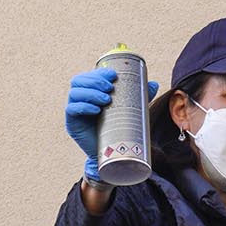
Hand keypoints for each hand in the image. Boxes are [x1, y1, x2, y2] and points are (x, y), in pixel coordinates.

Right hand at [64, 67, 159, 181]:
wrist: (113, 153)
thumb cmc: (120, 128)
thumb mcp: (130, 110)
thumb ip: (140, 97)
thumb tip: (154, 84)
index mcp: (92, 92)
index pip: (89, 75)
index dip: (99, 72)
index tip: (113, 75)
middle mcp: (81, 99)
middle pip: (79, 81)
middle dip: (94, 81)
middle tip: (110, 88)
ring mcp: (75, 111)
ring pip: (75, 93)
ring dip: (90, 93)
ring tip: (106, 100)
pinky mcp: (72, 124)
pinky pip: (72, 110)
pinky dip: (83, 107)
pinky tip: (96, 110)